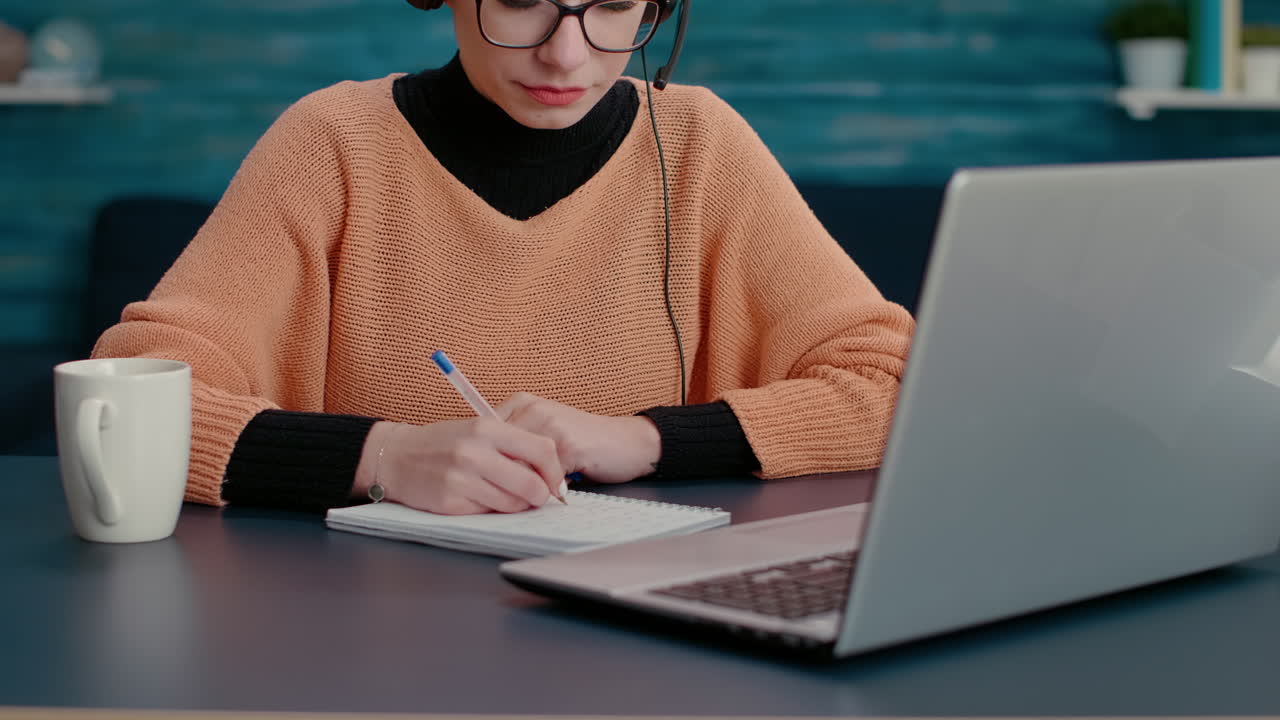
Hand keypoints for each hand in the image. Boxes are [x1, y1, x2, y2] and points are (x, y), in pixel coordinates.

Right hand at [352, 419, 565, 513]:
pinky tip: (478, 498)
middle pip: (533, 484)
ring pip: (513, 504)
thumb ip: (513, 446)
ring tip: (503, 494)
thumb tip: (550, 472)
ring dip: (516, 505)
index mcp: (487, 428)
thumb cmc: (444, 443)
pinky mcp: (450, 502)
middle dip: (540, 495)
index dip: (555, 471)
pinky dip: (491, 509)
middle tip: (536, 496)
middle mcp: (475, 452)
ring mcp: (462, 479)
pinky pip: (489, 513)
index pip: (543, 449)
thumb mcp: (478, 430)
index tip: (555, 481)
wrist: (396, 456)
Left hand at [495, 392, 660, 483]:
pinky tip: (555, 492)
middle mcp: (532, 408)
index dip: (487, 462)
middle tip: (510, 492)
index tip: (492, 479)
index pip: (485, 436)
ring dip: (524, 485)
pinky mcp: (566, 443)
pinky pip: (541, 475)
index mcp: (521, 403)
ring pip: (517, 465)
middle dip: (502, 476)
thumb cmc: (584, 442)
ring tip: (534, 494)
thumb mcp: (544, 434)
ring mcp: (549, 424)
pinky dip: (544, 489)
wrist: (627, 442)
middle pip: (497, 452)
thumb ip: (516, 444)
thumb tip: (483, 469)